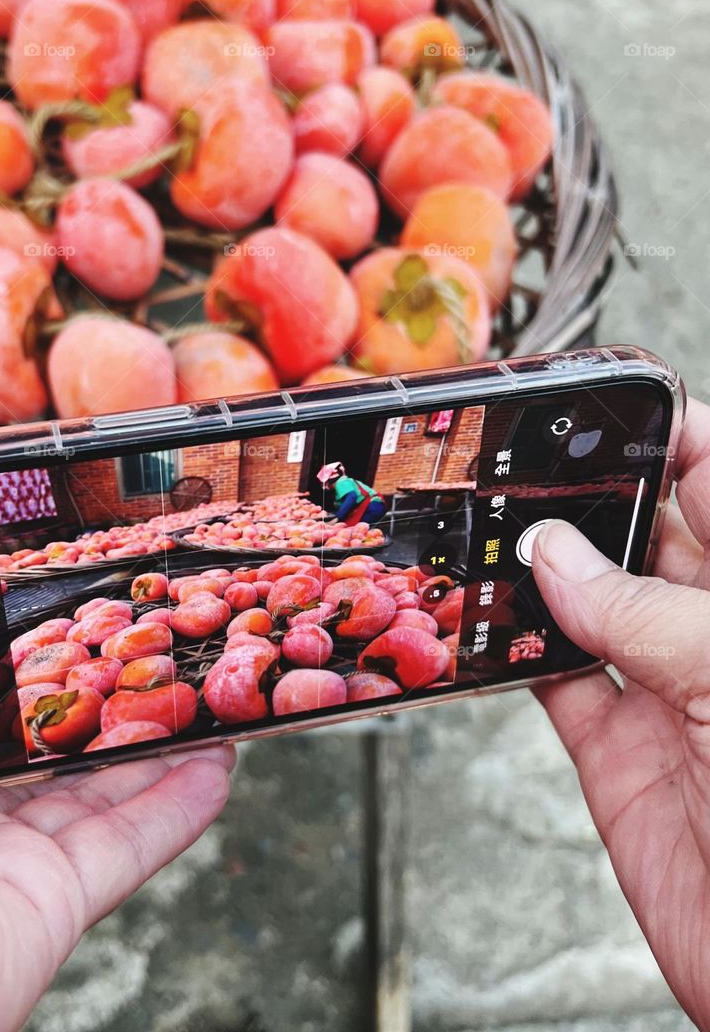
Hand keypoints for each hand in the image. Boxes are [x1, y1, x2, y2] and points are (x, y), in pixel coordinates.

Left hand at [0, 330, 232, 1031]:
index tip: (57, 519)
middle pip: (19, 704)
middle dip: (86, 646)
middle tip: (152, 580)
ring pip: (81, 775)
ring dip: (148, 713)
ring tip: (207, 643)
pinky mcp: (28, 910)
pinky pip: (124, 845)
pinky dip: (180, 794)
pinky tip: (226, 739)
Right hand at [532, 399, 709, 1030]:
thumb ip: (651, 616)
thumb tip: (559, 556)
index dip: (672, 438)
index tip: (610, 405)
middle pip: (646, 535)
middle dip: (586, 498)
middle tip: (521, 469)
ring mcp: (668, 693)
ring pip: (589, 602)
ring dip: (539, 570)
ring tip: (490, 534)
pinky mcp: (619, 755)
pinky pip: (553, 679)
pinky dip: (511, 648)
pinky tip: (488, 621)